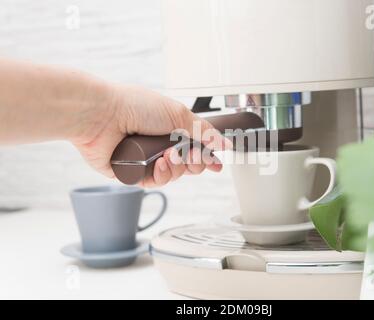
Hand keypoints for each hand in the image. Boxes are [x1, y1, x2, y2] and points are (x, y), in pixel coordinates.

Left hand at [72, 84, 229, 186]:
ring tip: (167, 156)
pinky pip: (153, 182)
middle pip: (187, 165)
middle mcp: (158, 145)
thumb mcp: (178, 114)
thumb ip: (205, 131)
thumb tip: (225, 143)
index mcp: (170, 128)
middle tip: (190, 155)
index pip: (195, 147)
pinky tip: (157, 165)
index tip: (215, 164)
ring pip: (172, 176)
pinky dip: (159, 176)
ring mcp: (145, 160)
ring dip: (175, 168)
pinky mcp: (131, 173)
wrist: (101, 115)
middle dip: (193, 162)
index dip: (206, 157)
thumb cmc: (134, 106)